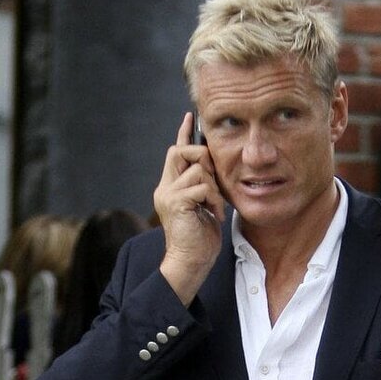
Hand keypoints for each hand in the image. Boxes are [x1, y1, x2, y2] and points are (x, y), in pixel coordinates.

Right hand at [154, 112, 225, 304]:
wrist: (190, 263)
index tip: (190, 116)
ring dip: (214, 187)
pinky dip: (214, 199)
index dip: (184, 133)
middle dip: (202, 158)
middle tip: (213, 180)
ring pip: (197, 169)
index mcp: (170, 187)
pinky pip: (202, 186)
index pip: (176, 153)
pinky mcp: (176, 202)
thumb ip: (203, 187)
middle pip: (180, 151)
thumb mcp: (204, 208)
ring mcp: (168, 194)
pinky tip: (215, 215)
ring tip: (215, 207)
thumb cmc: (200, 240)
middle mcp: (165, 188)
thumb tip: (212, 169)